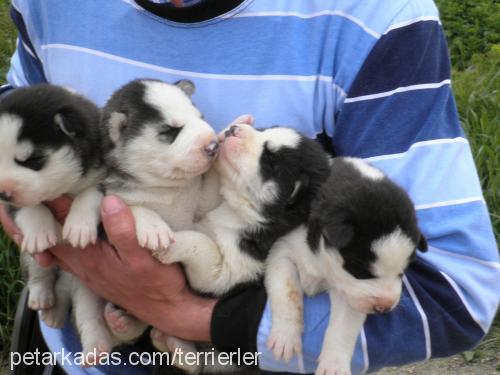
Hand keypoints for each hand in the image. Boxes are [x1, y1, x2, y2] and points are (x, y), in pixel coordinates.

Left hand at [1, 196, 215, 341]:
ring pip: (58, 248)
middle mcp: (84, 265)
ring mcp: (89, 272)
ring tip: (36, 215)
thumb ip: (124, 231)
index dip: (54, 204)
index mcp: (92, 257)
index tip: (45, 183)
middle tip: (30, 195)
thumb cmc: (159, 283)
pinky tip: (61, 238)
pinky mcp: (96, 275)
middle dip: (43, 217)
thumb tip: (108, 201)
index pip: (65, 226)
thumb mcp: (145, 257)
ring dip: (48, 231)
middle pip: (53, 238)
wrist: (166, 310)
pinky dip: (59, 244)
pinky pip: (68, 257)